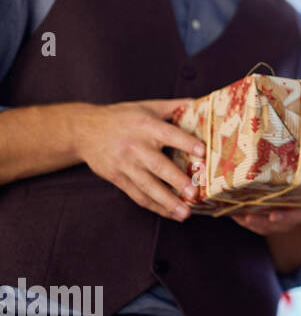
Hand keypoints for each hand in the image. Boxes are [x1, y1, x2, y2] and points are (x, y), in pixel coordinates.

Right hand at [77, 99, 202, 220]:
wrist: (84, 130)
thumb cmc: (122, 117)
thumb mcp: (146, 106)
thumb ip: (172, 106)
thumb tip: (198, 102)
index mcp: (146, 126)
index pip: (169, 134)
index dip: (185, 143)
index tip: (202, 152)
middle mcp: (135, 146)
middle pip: (157, 166)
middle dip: (176, 181)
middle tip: (194, 193)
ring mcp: (125, 164)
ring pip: (147, 186)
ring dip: (167, 201)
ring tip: (185, 213)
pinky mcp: (117, 177)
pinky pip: (137, 195)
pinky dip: (154, 206)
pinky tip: (170, 213)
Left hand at [232, 205, 300, 274]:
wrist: (299, 210)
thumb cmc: (298, 200)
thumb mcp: (300, 199)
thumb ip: (292, 198)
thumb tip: (278, 181)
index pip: (294, 218)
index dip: (283, 217)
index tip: (272, 217)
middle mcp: (292, 222)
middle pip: (274, 226)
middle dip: (260, 222)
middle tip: (247, 218)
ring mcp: (281, 227)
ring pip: (263, 229)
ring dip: (247, 222)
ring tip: (236, 214)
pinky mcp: (268, 228)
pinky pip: (255, 228)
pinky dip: (243, 222)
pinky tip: (233, 216)